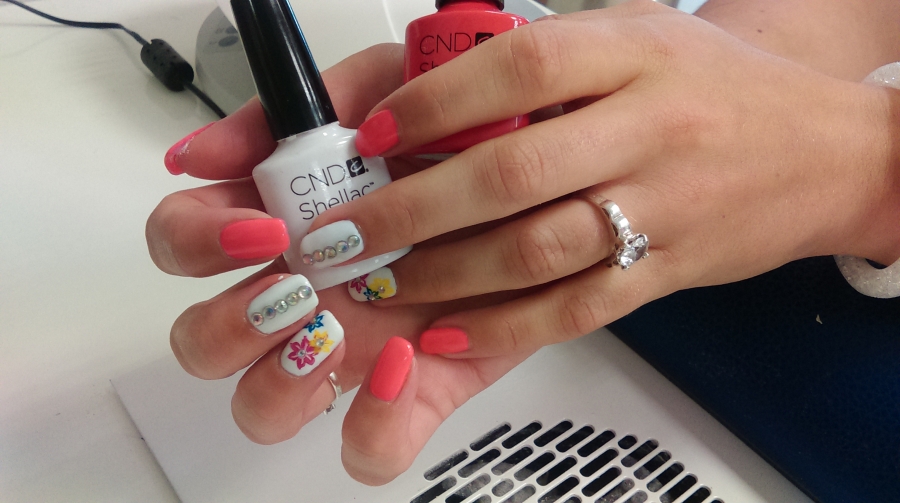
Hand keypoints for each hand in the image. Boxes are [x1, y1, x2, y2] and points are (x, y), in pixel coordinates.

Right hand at [146, 44, 534, 484]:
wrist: (551, 173)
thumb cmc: (460, 129)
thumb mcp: (379, 89)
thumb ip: (285, 114)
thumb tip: (197, 155)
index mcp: (277, 219)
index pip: (182, 243)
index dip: (199, 242)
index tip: (263, 228)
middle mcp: (300, 290)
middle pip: (203, 341)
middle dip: (229, 324)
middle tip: (293, 286)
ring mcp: (349, 347)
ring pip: (262, 406)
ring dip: (277, 379)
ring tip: (334, 329)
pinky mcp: (412, 389)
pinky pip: (370, 449)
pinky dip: (375, 424)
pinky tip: (403, 364)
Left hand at [298, 1, 899, 358]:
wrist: (823, 151)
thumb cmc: (716, 88)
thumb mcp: (638, 35)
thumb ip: (549, 56)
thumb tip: (435, 89)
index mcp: (633, 53)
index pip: (520, 69)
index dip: (436, 102)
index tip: (374, 133)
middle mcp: (648, 128)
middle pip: (512, 173)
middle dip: (411, 208)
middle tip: (345, 234)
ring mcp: (661, 206)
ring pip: (537, 248)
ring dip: (446, 272)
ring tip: (384, 282)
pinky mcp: (667, 270)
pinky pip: (579, 307)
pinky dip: (507, 325)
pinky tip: (450, 330)